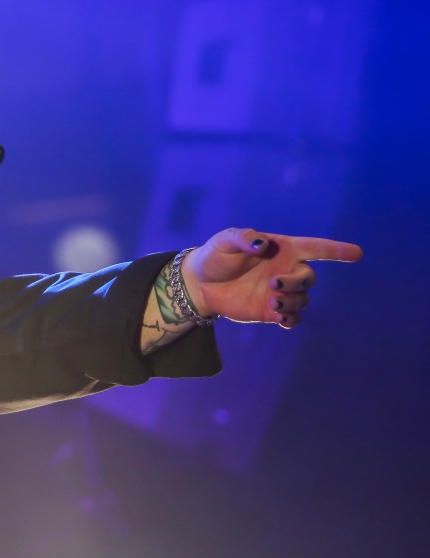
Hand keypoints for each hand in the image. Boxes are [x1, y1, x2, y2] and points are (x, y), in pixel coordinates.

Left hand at [181, 227, 362, 328]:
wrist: (200, 283)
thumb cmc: (216, 256)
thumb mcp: (226, 240)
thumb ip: (245, 238)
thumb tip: (264, 245)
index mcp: (281, 249)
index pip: (315, 248)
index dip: (336, 250)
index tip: (357, 253)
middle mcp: (285, 270)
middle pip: (309, 278)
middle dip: (297, 282)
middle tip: (274, 283)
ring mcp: (280, 292)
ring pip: (303, 299)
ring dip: (292, 301)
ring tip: (272, 302)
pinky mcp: (271, 311)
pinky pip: (293, 318)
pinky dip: (291, 319)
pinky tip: (281, 319)